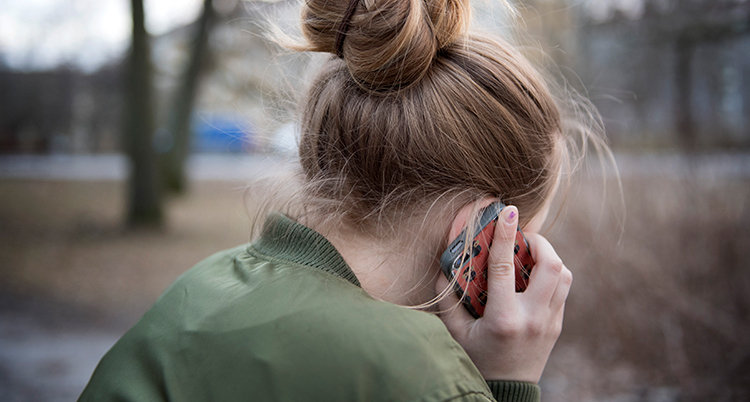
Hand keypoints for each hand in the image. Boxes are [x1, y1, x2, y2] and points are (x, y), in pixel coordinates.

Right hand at [436, 205, 571, 382]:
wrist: (506, 393)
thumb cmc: (477, 361)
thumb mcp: (456, 333)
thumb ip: (448, 298)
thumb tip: (444, 266)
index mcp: (504, 318)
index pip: (505, 266)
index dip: (504, 235)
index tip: (506, 211)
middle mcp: (532, 318)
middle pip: (551, 266)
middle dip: (540, 242)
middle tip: (523, 236)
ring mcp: (549, 322)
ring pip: (563, 275)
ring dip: (549, 258)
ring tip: (529, 254)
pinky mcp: (557, 326)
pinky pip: (562, 290)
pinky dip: (550, 275)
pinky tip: (532, 277)